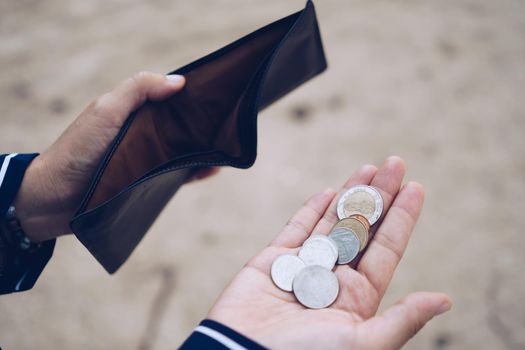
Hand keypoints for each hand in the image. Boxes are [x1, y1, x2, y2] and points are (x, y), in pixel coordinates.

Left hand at [13, 72, 217, 240]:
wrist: (56, 198)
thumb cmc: (78, 149)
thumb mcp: (107, 110)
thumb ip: (139, 90)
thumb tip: (179, 81)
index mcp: (133, 112)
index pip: (168, 99)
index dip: (190, 96)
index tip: (216, 94)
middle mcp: (142, 134)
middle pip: (179, 126)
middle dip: (203, 124)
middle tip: (229, 122)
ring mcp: (147, 160)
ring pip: (182, 151)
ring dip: (203, 149)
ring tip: (227, 145)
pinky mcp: (149, 183)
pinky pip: (178, 176)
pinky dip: (196, 172)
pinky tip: (213, 169)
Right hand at [208, 157, 451, 349]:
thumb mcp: (363, 343)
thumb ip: (402, 318)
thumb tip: (445, 300)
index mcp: (358, 298)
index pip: (386, 248)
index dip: (402, 217)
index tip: (416, 186)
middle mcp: (333, 279)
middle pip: (362, 228)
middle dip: (379, 195)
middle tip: (395, 163)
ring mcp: (302, 267)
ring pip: (332, 222)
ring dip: (350, 194)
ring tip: (368, 168)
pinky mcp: (272, 262)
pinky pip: (295, 229)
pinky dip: (310, 210)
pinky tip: (328, 191)